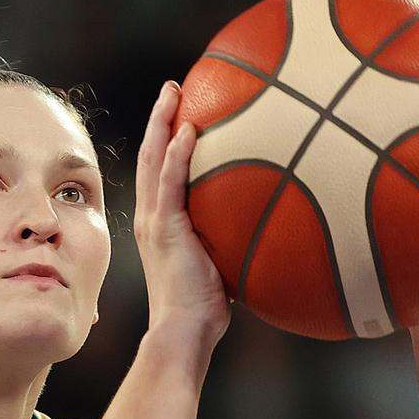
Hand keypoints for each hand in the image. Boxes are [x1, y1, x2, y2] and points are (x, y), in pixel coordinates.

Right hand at [134, 81, 230, 349]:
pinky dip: (176, 156)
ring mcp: (155, 222)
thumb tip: (268, 226)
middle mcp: (151, 218)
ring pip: (153, 161)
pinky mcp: (166, 230)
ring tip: (173, 92)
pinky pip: (170, 185)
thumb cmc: (204, 308)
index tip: (179, 114)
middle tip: (172, 88)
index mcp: (160, 224)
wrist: (183, 330)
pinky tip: (188, 131)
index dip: (164, 141)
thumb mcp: (220, 264)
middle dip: (159, 119)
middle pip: (150, 156)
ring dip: (162, 124)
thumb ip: (232, 240)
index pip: (158, 173)